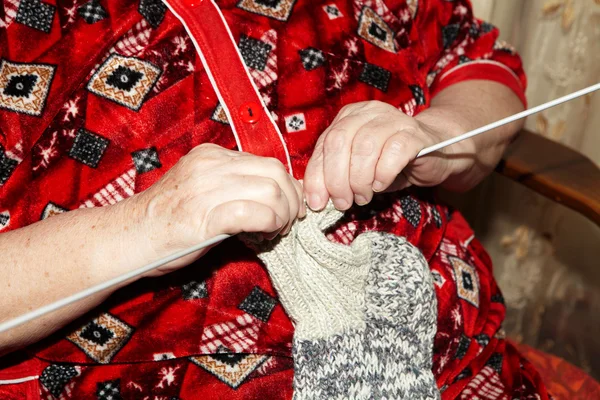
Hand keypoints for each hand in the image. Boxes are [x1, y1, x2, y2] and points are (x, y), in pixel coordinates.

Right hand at [132, 143, 304, 272]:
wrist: (126, 238)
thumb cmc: (165, 219)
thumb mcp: (200, 188)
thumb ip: (233, 185)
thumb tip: (274, 194)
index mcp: (211, 155)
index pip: (268, 162)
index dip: (287, 187)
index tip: (288, 207)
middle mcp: (210, 166)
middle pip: (276, 173)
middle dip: (292, 200)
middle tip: (287, 222)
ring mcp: (206, 189)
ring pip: (271, 191)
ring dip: (282, 215)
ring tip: (273, 232)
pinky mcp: (204, 217)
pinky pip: (253, 213)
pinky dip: (269, 224)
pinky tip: (263, 236)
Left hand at [303, 101, 470, 209]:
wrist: (435, 152)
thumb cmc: (390, 162)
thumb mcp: (357, 168)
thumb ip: (336, 175)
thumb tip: (315, 199)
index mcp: (348, 117)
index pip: (324, 144)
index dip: (317, 176)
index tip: (316, 203)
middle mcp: (368, 113)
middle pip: (340, 142)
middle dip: (336, 179)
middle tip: (342, 202)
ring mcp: (392, 120)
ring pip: (364, 147)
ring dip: (359, 180)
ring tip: (363, 196)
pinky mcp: (414, 134)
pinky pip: (392, 153)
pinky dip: (382, 174)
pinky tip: (381, 185)